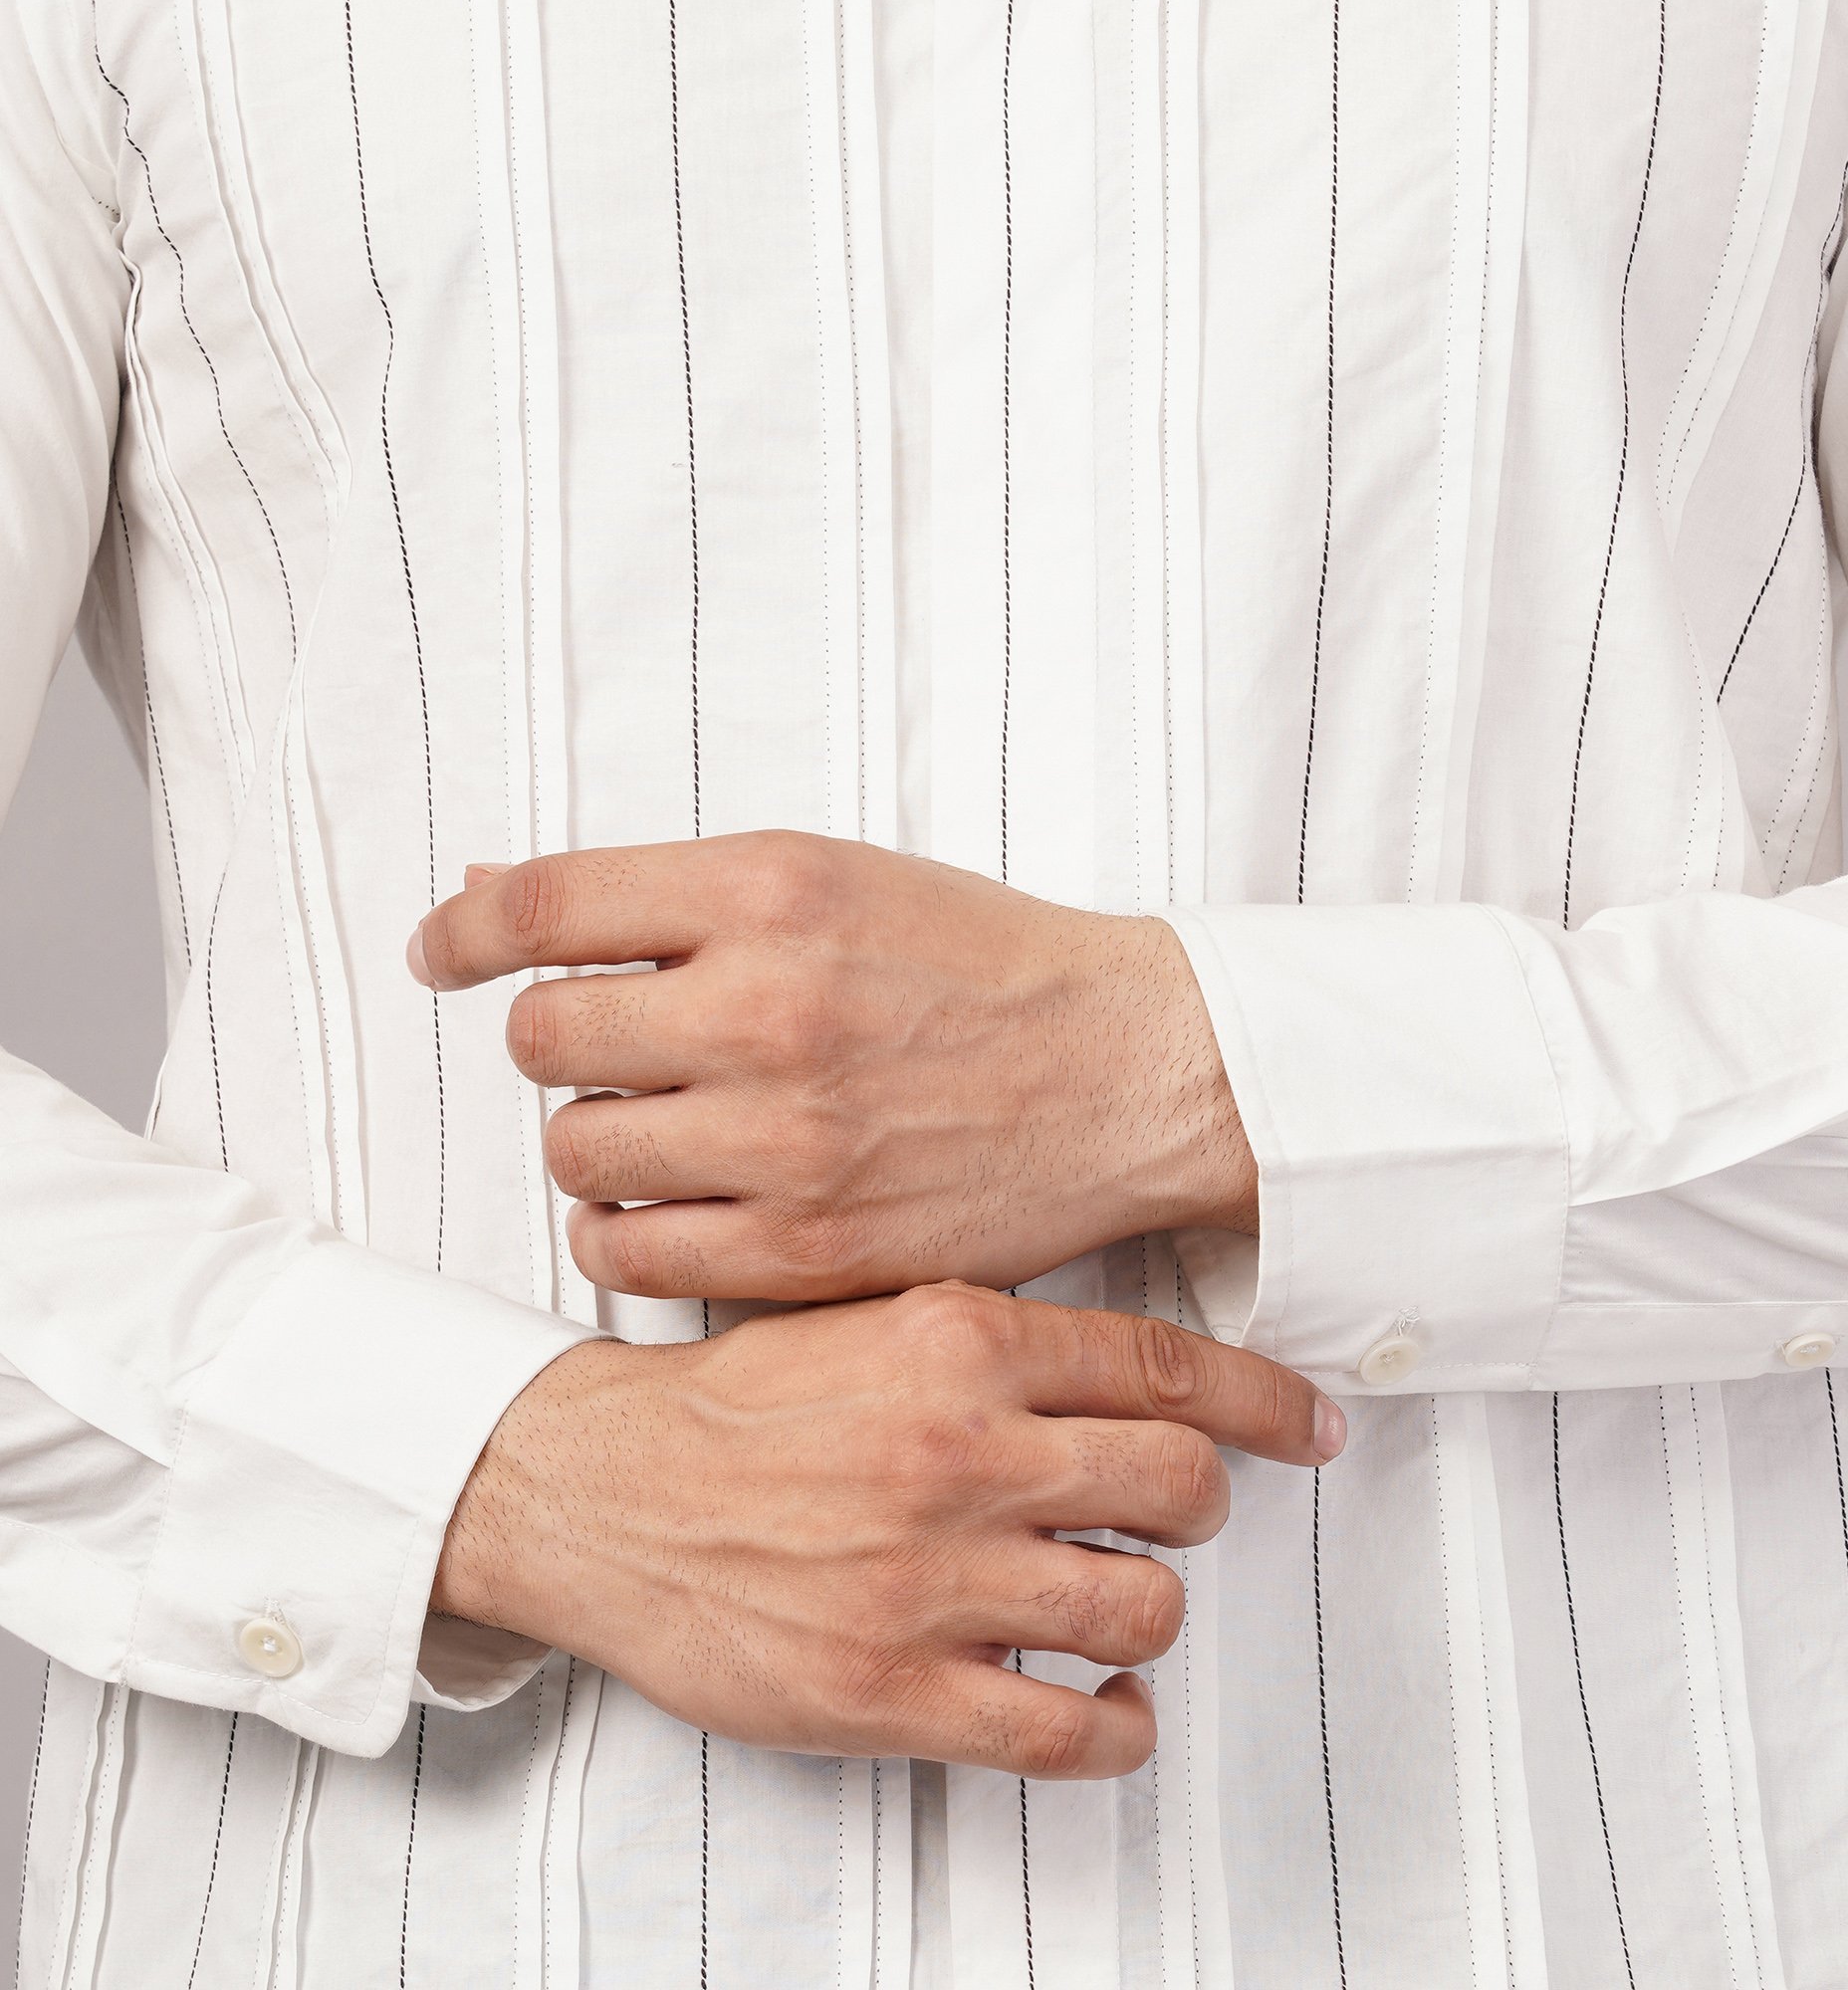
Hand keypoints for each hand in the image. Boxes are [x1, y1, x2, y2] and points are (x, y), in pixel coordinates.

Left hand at [409, 833, 1256, 1304]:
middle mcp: (767, 1008)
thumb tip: (487, 891)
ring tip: (673, 1122)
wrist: (1122, 1072)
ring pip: (574, 1155)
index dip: (463, 928)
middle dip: (560, 1039)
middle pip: (540, 1038)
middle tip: (622, 1044)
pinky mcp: (803, 1249)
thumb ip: (660, 893)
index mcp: (768, 891)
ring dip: (597, 1139)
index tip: (441, 949)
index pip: (542, 905)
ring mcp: (783, 1140)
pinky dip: (626, 1231)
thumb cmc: (973, 962)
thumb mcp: (825, 875)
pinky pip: (625, 1256)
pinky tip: (682, 1197)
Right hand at [433, 1282, 1340, 1774]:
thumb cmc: (734, 1406)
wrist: (601, 1488)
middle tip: (1170, 1512)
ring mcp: (930, 1579)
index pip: (1165, 1365)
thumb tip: (1138, 1371)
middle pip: (1178, 1483)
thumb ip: (999, 1339)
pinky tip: (1098, 1701)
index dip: (1264, 1402)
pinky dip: (1113, 1724)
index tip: (1308, 1426)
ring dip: (1148, 1608)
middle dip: (1195, 1502)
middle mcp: (959, 1452)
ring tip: (1112, 1600)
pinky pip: (1069, 1728)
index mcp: (956, 1342)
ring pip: (1144, 1607)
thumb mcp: (871, 1315)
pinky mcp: (893, 1692)